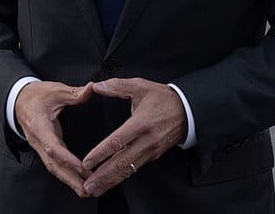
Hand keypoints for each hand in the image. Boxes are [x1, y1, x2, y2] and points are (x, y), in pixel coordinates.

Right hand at [14, 81, 93, 196]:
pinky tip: (79, 181)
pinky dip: (67, 174)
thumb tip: (92, 88)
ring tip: (86, 191)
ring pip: (54, 168)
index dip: (68, 159)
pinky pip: (55, 165)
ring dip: (69, 181)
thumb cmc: (36, 95)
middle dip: (70, 179)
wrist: (18, 99)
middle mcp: (39, 141)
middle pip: (54, 165)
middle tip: (87, 190)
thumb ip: (74, 92)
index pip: (54, 148)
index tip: (83, 168)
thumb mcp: (55, 90)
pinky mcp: (45, 148)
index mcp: (40, 127)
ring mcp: (41, 147)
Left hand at [80, 78, 187, 197]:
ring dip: (110, 181)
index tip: (87, 162)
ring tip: (95, 189)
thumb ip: (117, 86)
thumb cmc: (163, 98)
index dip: (100, 153)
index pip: (117, 142)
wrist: (188, 110)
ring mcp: (151, 151)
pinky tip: (110, 182)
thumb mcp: (140, 86)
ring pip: (128, 169)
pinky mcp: (154, 155)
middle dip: (103, 176)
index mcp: (141, 124)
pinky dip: (121, 176)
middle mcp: (146, 141)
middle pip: (121, 163)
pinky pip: (135, 168)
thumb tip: (97, 86)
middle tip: (87, 186)